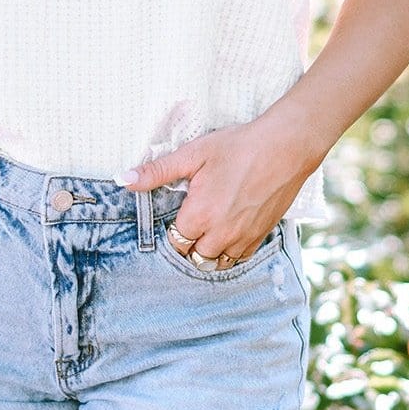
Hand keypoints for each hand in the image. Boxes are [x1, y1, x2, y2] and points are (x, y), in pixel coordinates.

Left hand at [122, 114, 318, 263]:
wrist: (285, 147)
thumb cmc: (238, 147)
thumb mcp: (193, 154)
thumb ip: (157, 171)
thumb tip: (123, 179)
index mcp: (200, 215)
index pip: (174, 241)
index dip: (172, 230)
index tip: (176, 215)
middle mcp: (221, 234)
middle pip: (193, 257)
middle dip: (187, 244)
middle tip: (190, 222)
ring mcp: (243, 238)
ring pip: (216, 262)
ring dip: (208, 251)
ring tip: (207, 229)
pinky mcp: (261, 236)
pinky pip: (239, 258)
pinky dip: (230, 251)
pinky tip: (228, 231)